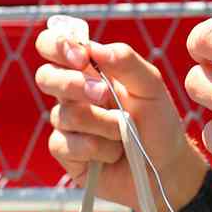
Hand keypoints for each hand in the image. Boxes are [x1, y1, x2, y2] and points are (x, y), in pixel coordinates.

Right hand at [33, 24, 209, 211]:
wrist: (166, 166)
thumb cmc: (158, 121)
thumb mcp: (151, 86)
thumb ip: (126, 62)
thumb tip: (93, 48)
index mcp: (89, 70)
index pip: (54, 46)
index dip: (58, 46)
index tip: (81, 58)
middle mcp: (72, 94)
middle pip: (46, 76)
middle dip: (73, 84)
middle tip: (104, 95)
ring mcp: (67, 124)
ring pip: (65, 114)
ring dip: (102, 124)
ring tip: (123, 132)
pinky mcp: (66, 152)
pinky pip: (65, 144)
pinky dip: (96, 148)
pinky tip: (112, 153)